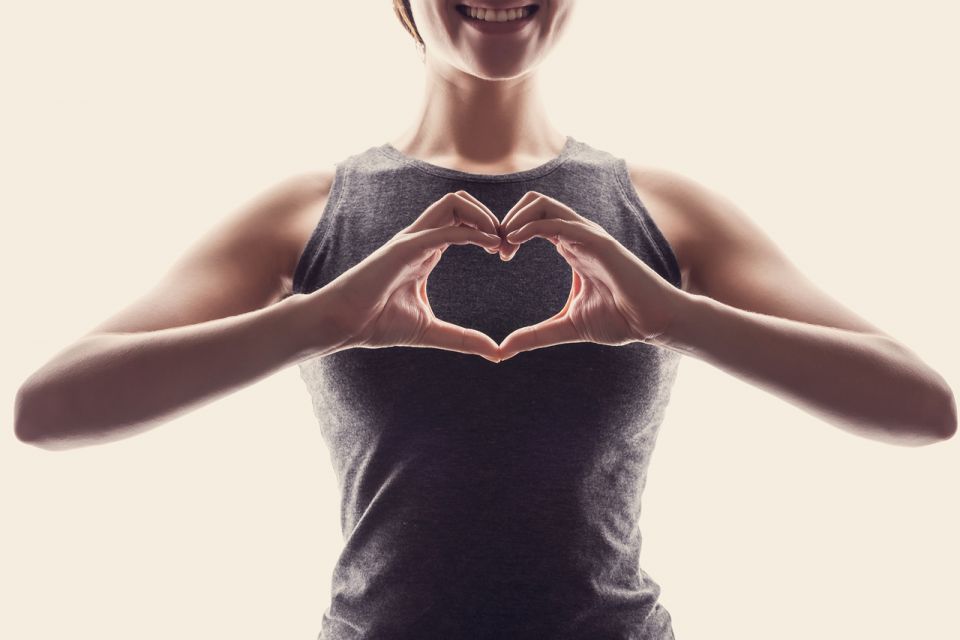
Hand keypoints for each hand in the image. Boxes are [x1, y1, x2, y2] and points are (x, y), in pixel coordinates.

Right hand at [320, 191, 504, 361]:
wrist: (342, 324)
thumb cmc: (376, 324)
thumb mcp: (430, 331)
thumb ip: (463, 338)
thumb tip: (496, 353)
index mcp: (425, 250)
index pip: (462, 221)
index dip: (489, 231)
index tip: (506, 254)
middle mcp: (419, 238)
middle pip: (460, 202)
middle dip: (490, 216)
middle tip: (508, 245)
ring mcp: (411, 240)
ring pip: (453, 202)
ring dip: (483, 216)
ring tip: (499, 241)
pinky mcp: (403, 248)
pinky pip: (443, 229)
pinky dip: (472, 232)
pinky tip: (491, 245)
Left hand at [495, 191, 684, 360]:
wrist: (654, 323)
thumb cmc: (620, 320)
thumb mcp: (566, 328)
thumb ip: (535, 335)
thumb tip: (502, 350)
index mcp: (571, 247)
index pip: (533, 220)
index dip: (510, 232)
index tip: (499, 255)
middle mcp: (578, 235)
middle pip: (534, 202)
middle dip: (508, 218)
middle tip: (495, 248)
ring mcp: (589, 235)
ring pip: (543, 204)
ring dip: (515, 218)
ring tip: (502, 243)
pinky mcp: (598, 242)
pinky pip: (559, 222)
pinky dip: (531, 226)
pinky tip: (514, 242)